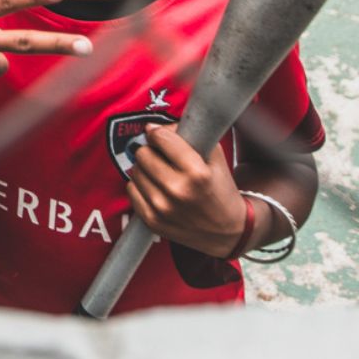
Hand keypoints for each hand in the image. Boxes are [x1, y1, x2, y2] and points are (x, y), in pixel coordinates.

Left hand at [125, 123, 247, 257]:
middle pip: (143, 154)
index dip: (157, 132)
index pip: (160, 138)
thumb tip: (156, 128)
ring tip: (160, 172)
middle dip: (151, 150)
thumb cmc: (221, 189)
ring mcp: (162, 208)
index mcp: (197, 173)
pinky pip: (131, 190)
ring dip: (145, 168)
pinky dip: (141, 185)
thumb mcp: (215, 158)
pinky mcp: (152, 221)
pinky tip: (156, 187)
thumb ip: (192, 137)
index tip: (158, 133)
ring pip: (135, 171)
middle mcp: (177, 191)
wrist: (227, 231)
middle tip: (160, 155)